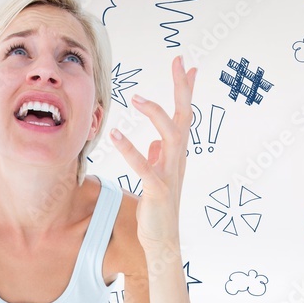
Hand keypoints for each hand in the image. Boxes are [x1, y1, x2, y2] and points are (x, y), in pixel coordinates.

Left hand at [109, 56, 196, 248]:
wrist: (162, 240)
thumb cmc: (159, 208)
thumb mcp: (159, 177)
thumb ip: (159, 157)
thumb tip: (155, 142)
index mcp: (177, 154)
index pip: (184, 115)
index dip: (185, 90)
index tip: (187, 65)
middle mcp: (178, 159)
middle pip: (184, 117)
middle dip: (183, 89)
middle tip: (179, 63)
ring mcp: (171, 174)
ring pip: (172, 136)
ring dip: (156, 114)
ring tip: (137, 98)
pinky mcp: (158, 190)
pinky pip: (146, 166)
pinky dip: (131, 150)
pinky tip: (116, 135)